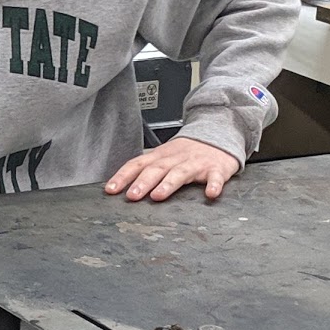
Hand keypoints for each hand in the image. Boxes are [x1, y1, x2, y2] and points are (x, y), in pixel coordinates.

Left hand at [106, 138, 242, 204]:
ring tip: (158, 196)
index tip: (110, 189)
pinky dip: (213, 185)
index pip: (137, 164)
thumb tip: (123, 187)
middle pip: (157, 169)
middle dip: (143, 182)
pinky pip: (215, 177)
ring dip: (168, 184)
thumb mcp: (164, 156)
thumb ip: (147, 170)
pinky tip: (210, 194)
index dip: (123, 176)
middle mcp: (175, 158)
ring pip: (180, 173)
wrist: (219, 134)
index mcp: (161, 156)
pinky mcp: (216, 168)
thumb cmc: (187, 152)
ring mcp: (196, 163)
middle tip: (132, 196)